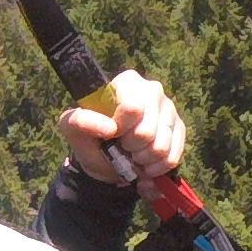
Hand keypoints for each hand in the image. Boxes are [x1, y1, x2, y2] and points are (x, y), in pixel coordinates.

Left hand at [62, 70, 185, 186]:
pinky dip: (155, 168)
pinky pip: (172, 157)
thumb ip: (81, 121)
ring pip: (160, 146)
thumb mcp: (72, 128)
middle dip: (131, 148)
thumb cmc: (90, 137)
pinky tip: (146, 164)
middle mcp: (152, 90)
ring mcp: (169, 109)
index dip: (120, 129)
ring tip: (133, 156)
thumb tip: (110, 128)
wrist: (107, 160)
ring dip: (142, 160)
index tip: (111, 134)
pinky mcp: (179, 129)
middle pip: (146, 131)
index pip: (132, 108)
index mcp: (127, 82)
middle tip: (122, 147)